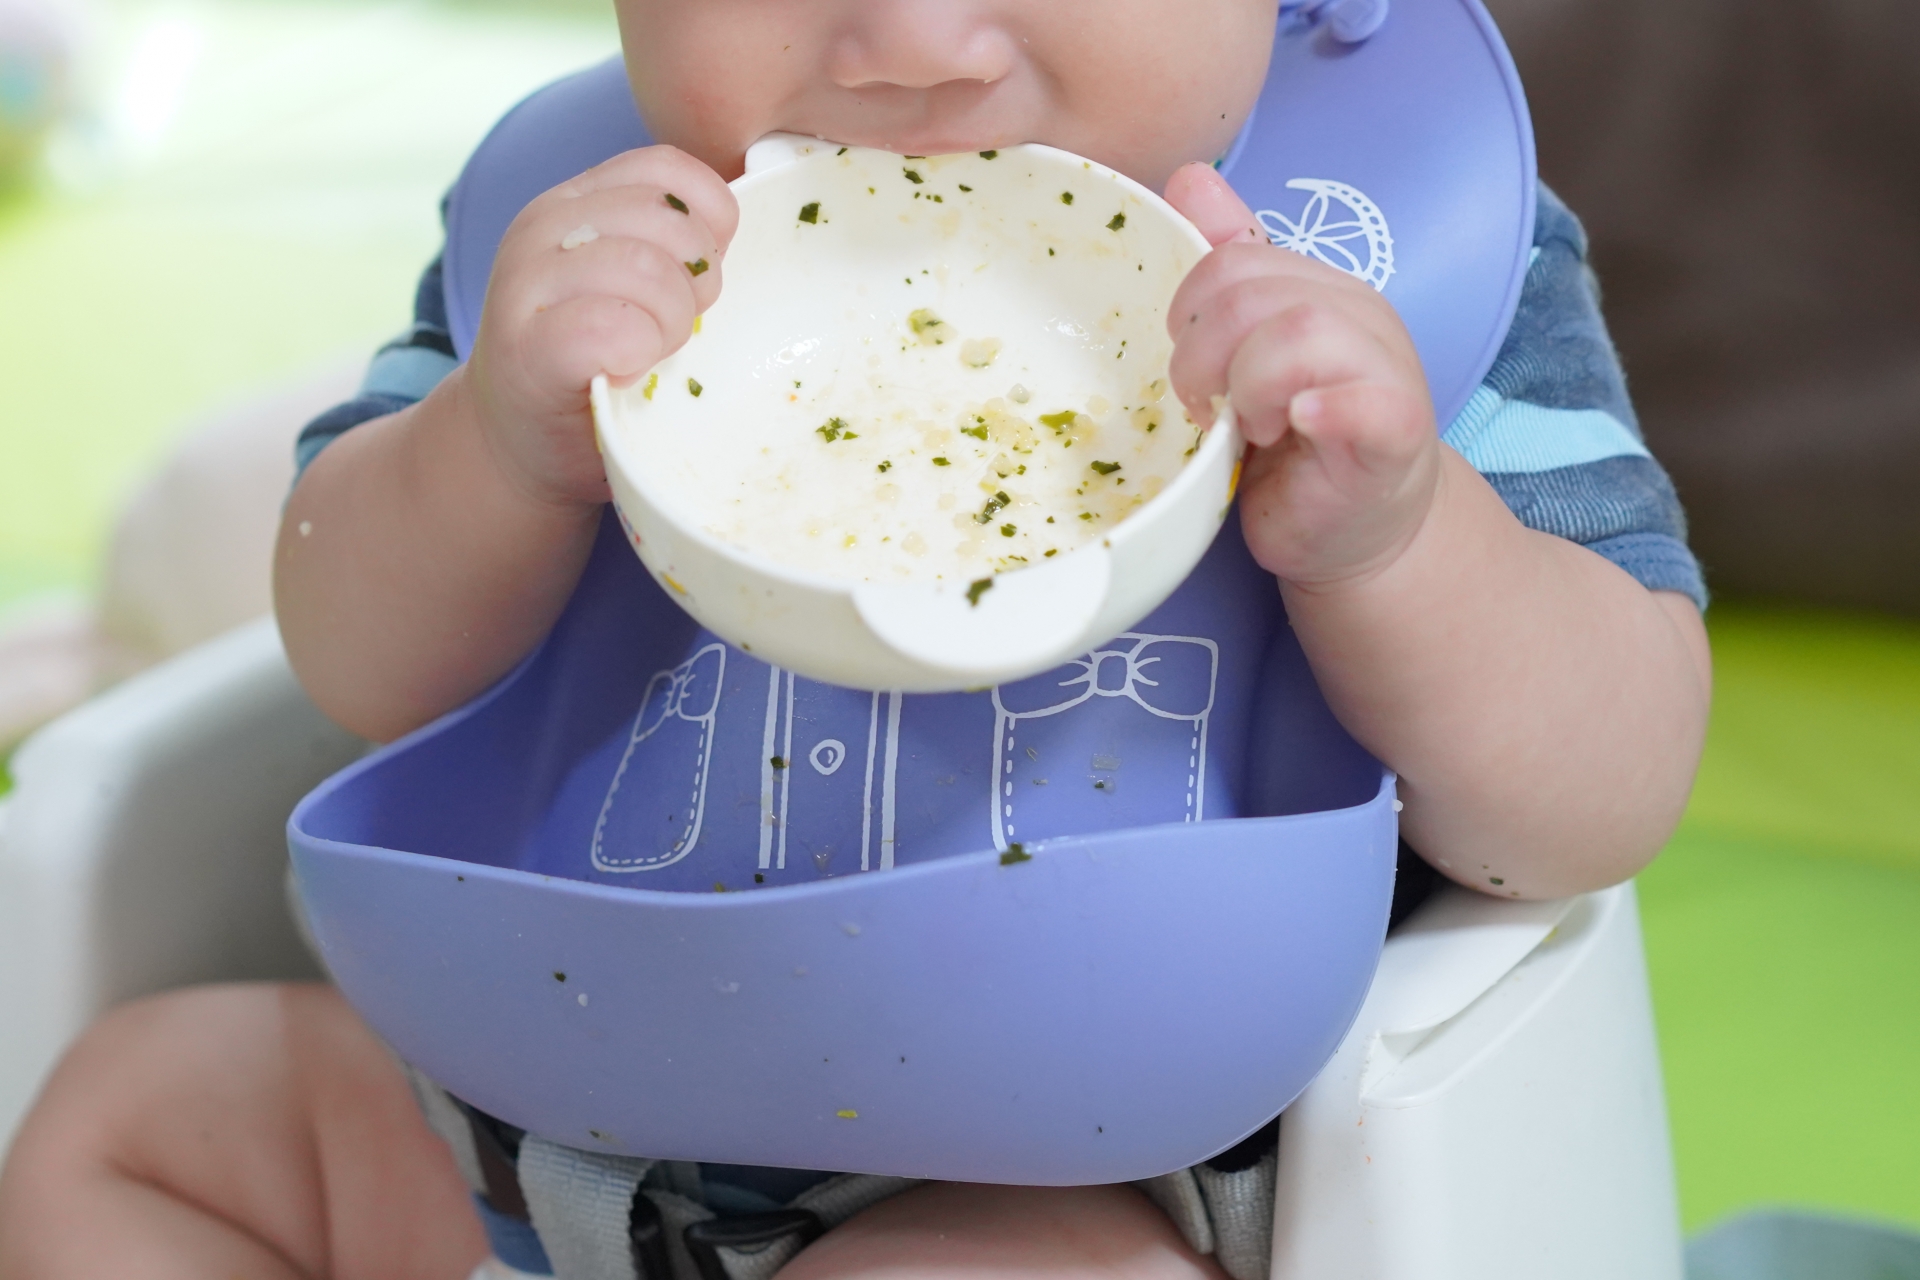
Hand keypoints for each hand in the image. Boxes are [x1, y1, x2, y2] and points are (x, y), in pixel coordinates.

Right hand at [465, 146, 738, 508]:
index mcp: (577, 200)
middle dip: (697, 282)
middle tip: (674, 331)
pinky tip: (625, 374)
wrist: (522, 446)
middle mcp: (544, 225)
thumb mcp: (634, 286)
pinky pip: (613, 328)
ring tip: (650, 353)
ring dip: (671, 323)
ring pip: (647, 268)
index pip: (668, 169)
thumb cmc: (598, 366)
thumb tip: (745, 234)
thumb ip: (673, 248)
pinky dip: (638, 355)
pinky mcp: (526, 348)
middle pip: (668, 218)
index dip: (708, 224)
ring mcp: (526, 283)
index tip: (696, 281)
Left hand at [1162, 163, 1439, 589]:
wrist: (1363, 533)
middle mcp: (1355, 315)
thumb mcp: (1248, 354)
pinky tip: (1298, 425)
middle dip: (1202, 357)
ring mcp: (1384, 368)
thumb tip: (1188, 177)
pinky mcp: (1396, 431)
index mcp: (1315, 289)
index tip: (1192, 375)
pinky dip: (1320, 407)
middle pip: (1250, 293)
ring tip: (1254, 430)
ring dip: (1249, 387)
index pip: (1228, 260)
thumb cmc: (1297, 450)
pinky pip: (1362, 401)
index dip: (1186, 316)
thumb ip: (1228, 271)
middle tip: (1210, 410)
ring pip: (1296, 332)